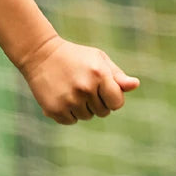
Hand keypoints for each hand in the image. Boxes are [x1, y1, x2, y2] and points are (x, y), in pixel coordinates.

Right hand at [18, 36, 139, 123]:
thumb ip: (118, 76)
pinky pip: (71, 121)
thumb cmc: (76, 57)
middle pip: (103, 112)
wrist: (40, 54)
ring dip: (82, 108)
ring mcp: (69, 100)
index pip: (117, 103)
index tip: (103, 89)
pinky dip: (68, 113)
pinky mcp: (55, 109)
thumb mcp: (99, 60)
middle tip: (84, 86)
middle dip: (97, 102)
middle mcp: (85, 88)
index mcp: (99, 75)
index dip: (112, 98)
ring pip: (87, 117)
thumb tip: (135, 85)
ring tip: (71, 90)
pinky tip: (61, 96)